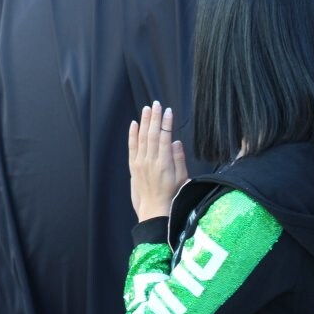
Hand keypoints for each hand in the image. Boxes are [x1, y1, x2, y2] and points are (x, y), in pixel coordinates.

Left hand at [128, 101, 188, 221]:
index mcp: (164, 164)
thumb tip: (175, 141)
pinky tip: (134, 124)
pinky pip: (132, 147)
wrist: (154, 210)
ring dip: (144, 122)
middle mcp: (150, 161)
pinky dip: (132, 134)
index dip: (166, 123)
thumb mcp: (182, 178)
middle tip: (157, 104)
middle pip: (152, 134)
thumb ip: (178, 158)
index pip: (164, 137)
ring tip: (147, 109)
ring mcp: (140, 163)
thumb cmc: (172, 195)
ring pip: (141, 138)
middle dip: (155, 117)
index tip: (168, 111)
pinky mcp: (134, 166)